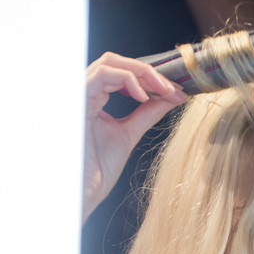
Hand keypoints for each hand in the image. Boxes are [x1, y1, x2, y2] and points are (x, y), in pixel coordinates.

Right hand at [83, 53, 187, 222]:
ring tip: (163, 90)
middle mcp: (84, 93)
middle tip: (172, 88)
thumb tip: (171, 97)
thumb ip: (147, 113)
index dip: (151, 78)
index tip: (176, 91)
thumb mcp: (129, 134)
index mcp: (94, 99)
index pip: (122, 73)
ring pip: (109, 61)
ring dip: (142, 72)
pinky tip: (143, 97)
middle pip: (116, 61)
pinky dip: (128, 79)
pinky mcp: (76, 99)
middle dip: (148, 71)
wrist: (82, 192)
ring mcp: (78, 94)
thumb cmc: (96, 170)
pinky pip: (102, 73)